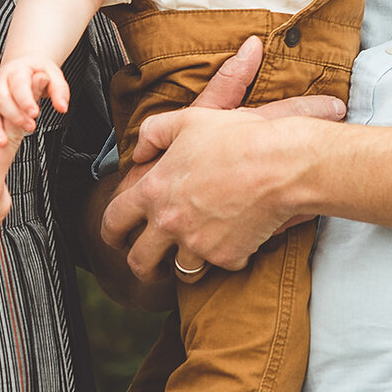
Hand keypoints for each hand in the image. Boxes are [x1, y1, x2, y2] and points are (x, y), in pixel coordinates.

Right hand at [0, 55, 70, 138]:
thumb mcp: (54, 76)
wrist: (23, 68)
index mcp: (17, 72)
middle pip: (2, 99)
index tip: (34, 113)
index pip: (19, 85)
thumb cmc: (37, 73)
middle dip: (14, 116)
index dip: (25, 100)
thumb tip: (62, 107)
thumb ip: (59, 91)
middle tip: (30, 127)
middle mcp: (1, 82)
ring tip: (3, 142)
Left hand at [96, 36, 345, 295]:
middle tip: (152, 265)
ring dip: (187, 263)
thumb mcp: (188, 121)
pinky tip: (238, 237)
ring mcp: (197, 244)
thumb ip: (153, 133)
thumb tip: (138, 152)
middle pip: (139, 260)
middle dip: (142, 266)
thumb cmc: (236, 137)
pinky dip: (228, 256)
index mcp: (153, 190)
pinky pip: (221, 265)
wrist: (281, 163)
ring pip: (181, 270)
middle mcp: (169, 222)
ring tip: (198, 251)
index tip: (116, 239)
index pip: (113, 221)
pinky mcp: (226, 257)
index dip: (110, 233)